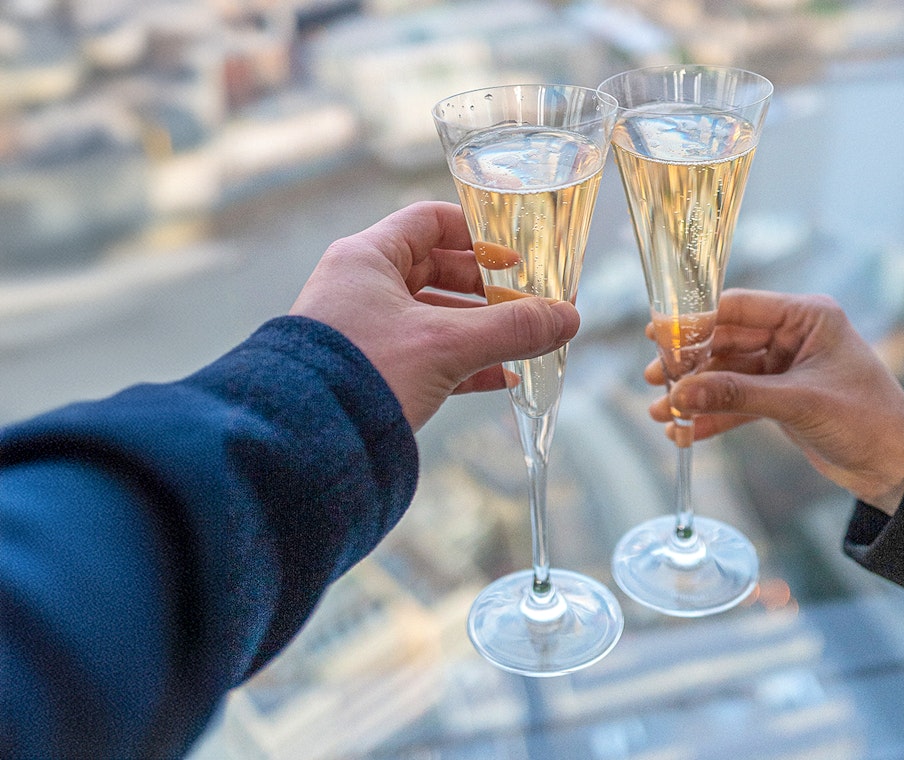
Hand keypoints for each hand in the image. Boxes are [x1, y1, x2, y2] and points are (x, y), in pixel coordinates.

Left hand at [290, 202, 577, 430]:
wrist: (302, 445)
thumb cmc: (364, 374)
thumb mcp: (447, 344)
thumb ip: (512, 328)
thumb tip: (569, 318)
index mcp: (368, 259)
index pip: (430, 222)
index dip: (477, 235)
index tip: (515, 259)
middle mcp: (361, 288)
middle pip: (437, 272)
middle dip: (488, 291)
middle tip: (528, 305)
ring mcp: (363, 332)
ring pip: (435, 319)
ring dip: (481, 331)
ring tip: (523, 344)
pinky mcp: (370, 372)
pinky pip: (426, 357)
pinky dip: (464, 364)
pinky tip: (501, 379)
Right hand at [646, 289, 903, 513]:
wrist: (896, 466)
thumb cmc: (867, 421)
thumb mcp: (800, 403)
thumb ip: (738, 395)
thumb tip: (682, 393)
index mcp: (807, 317)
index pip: (739, 308)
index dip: (696, 322)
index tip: (658, 335)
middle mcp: (792, 336)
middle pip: (724, 341)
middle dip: (689, 365)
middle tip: (655, 380)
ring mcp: (783, 368)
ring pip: (725, 374)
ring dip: (694, 394)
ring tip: (661, 413)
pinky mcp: (778, 399)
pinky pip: (735, 401)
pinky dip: (710, 416)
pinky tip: (684, 433)